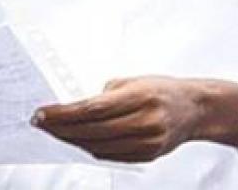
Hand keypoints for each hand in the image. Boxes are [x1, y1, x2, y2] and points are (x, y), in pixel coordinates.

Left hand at [32, 76, 237, 163]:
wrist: (196, 109)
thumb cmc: (162, 89)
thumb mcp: (134, 81)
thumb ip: (105, 95)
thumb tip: (74, 108)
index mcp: (140, 96)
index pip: (91, 109)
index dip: (63, 114)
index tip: (42, 113)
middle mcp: (145, 122)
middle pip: (92, 130)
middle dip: (61, 128)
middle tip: (41, 124)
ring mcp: (148, 142)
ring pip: (98, 146)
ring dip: (72, 140)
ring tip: (54, 132)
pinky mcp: (148, 156)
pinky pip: (110, 155)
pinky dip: (90, 148)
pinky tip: (77, 140)